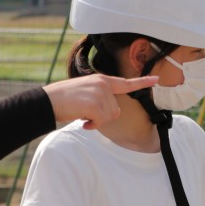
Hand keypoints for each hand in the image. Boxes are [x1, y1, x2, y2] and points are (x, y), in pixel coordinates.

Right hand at [43, 74, 157, 129]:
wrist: (48, 101)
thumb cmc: (64, 100)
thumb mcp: (85, 92)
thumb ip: (100, 96)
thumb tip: (112, 112)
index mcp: (102, 80)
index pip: (125, 83)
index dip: (142, 82)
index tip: (156, 80)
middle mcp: (103, 84)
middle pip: (116, 111)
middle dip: (102, 117)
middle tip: (85, 112)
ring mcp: (99, 93)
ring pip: (109, 117)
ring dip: (96, 121)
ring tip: (81, 113)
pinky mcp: (95, 103)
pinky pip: (101, 122)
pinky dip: (92, 125)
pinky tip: (81, 120)